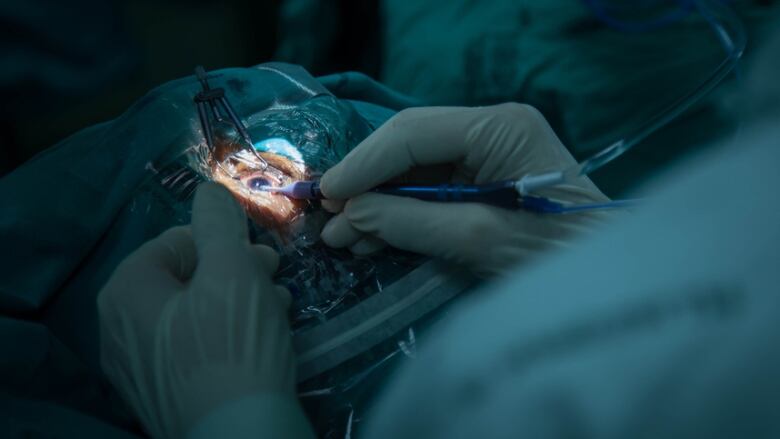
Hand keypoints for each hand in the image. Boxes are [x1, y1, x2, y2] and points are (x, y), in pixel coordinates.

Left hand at [98, 183, 305, 437]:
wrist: (238, 436)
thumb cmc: (233, 343)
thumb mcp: (232, 268)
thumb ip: (218, 222)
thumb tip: (208, 191)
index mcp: (126, 291)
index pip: (176, 242)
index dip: (223, 241)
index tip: (260, 255)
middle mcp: (120, 330)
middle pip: (187, 279)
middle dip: (236, 272)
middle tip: (274, 277)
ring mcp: (140, 369)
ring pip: (196, 315)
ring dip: (241, 302)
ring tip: (279, 309)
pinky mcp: (165, 396)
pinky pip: (196, 350)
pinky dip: (229, 337)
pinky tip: (264, 341)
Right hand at [319, 104, 609, 275]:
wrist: (610, 285)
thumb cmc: (556, 257)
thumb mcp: (479, 239)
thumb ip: (409, 222)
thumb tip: (349, 216)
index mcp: (499, 127)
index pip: (412, 133)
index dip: (363, 164)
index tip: (326, 197)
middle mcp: (492, 129)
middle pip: (409, 148)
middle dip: (367, 186)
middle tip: (329, 221)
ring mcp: (489, 156)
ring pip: (413, 171)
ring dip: (378, 205)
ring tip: (344, 239)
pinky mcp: (485, 183)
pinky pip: (429, 191)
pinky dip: (400, 216)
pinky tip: (372, 238)